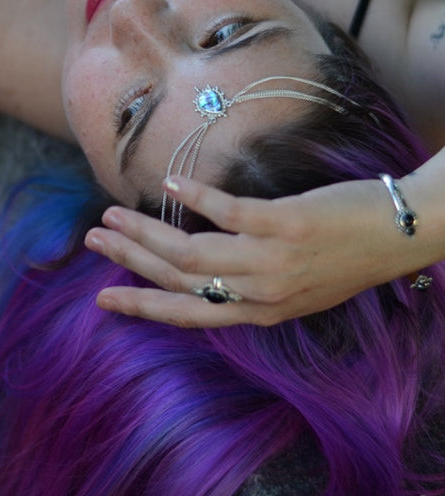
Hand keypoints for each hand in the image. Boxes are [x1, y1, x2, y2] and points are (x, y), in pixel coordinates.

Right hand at [86, 174, 435, 327]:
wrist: (401, 235)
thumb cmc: (349, 257)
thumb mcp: (298, 289)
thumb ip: (252, 283)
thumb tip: (205, 262)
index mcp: (260, 313)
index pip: (186, 313)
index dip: (141, 307)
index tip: (103, 300)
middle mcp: (260, 295)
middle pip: (178, 280)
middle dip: (130, 261)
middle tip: (94, 239)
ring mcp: (271, 261)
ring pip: (191, 253)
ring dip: (145, 233)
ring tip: (114, 215)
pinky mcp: (284, 224)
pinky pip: (226, 212)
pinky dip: (194, 197)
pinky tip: (171, 181)